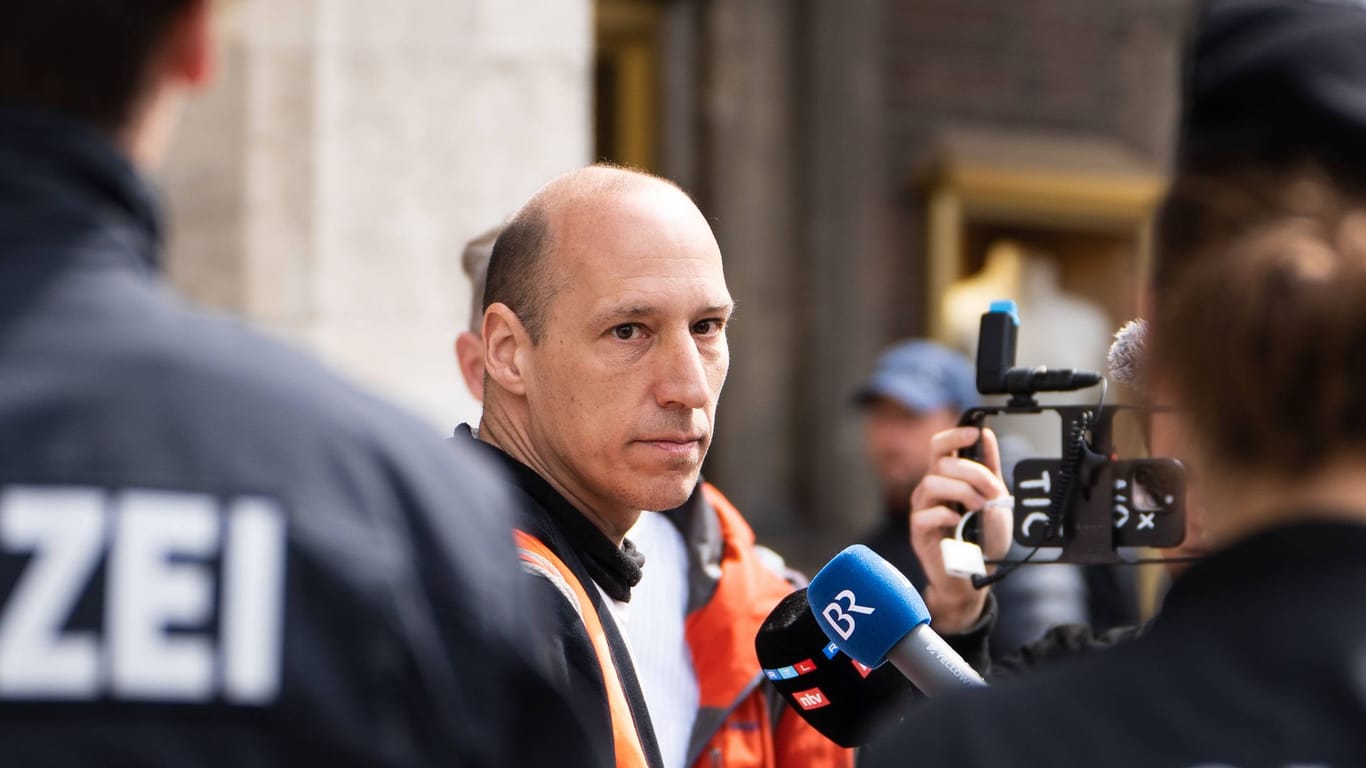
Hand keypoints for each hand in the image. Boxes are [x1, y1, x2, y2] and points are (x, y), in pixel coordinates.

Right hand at [909, 426, 1010, 633]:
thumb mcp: (994, 500)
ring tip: (978, 509)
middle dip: (971, 472)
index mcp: (947, 478)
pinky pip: (924, 514)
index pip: (940, 446)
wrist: (975, 576)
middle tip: (990, 491)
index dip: (954, 435)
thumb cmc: (980, 539)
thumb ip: (989, 469)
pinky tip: (959, 522)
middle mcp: (930, 489)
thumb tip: (986, 435)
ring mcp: (922, 509)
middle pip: (940, 462)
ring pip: (931, 483)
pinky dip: (945, 514)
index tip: (974, 433)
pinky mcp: (918, 532)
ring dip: (962, 492)